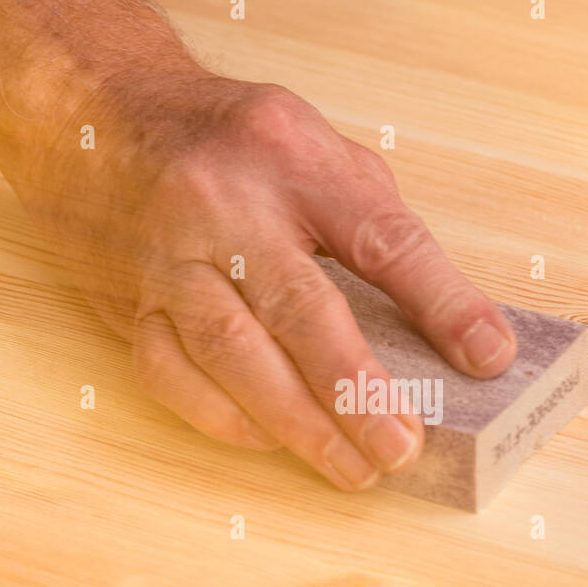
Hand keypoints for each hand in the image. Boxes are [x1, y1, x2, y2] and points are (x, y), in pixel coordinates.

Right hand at [17, 75, 517, 490]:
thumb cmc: (231, 144)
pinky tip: (270, 441)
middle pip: (298, 308)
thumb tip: (444, 326)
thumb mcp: (319, 152)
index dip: (442, 302)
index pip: (381, 237)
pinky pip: (170, 373)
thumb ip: (375, 227)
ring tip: (352, 468)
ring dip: (295, 422)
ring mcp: (166, 256)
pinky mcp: (126, 300)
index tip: (488, 357)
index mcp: (290, 155)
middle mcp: (221, 204)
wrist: (99, 118)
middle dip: (356, 390)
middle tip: (401, 448)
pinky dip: (223, 418)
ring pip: (230, 352)